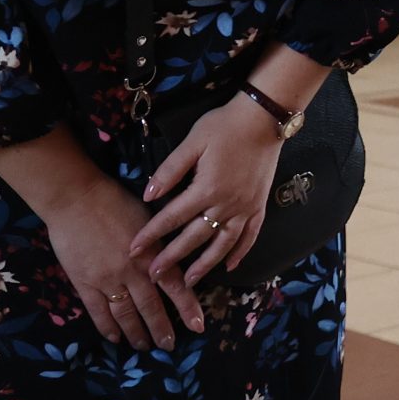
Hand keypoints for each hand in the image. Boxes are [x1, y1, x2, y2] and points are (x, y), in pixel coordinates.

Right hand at [46, 172, 203, 348]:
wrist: (76, 198)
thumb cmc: (115, 200)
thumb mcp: (148, 217)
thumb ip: (160, 241)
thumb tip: (173, 256)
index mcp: (152, 254)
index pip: (175, 287)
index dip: (187, 308)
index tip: (198, 326)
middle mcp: (132, 272)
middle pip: (150, 307)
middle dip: (161, 329)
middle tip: (169, 346)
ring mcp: (107, 280)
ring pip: (125, 314)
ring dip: (136, 332)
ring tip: (144, 347)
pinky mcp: (84, 283)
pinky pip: (98, 311)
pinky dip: (107, 327)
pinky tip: (114, 338)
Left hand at [130, 95, 282, 284]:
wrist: (264, 119)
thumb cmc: (224, 126)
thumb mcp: (192, 142)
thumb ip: (170, 170)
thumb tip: (148, 196)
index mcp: (206, 189)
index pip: (172, 217)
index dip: (151, 234)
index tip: (134, 249)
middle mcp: (226, 205)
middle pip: (195, 237)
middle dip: (172, 257)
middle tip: (154, 275)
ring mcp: (245, 208)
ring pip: (223, 244)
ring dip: (205, 264)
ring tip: (190, 281)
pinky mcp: (259, 205)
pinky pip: (250, 236)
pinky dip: (240, 252)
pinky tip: (230, 265)